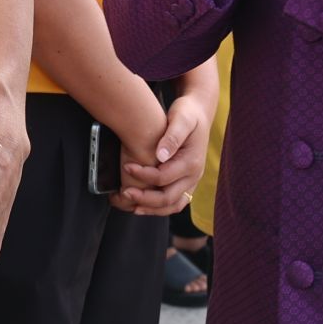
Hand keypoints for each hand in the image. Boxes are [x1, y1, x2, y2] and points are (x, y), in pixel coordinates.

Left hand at [115, 90, 210, 213]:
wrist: (198, 114)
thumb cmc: (187, 114)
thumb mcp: (181, 118)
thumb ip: (172, 136)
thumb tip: (161, 155)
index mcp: (191, 162)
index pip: (164, 177)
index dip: (143, 175)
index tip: (126, 167)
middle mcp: (194, 176)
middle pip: (168, 198)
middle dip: (144, 199)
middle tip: (124, 193)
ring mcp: (191, 182)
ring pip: (172, 206)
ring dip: (151, 209)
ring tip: (131, 206)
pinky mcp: (186, 183)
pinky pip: (174, 202)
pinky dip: (158, 208)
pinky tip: (142, 205)